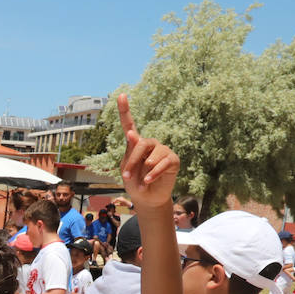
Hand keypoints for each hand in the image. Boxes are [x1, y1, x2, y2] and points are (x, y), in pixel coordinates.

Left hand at [117, 93, 178, 211]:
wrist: (146, 198)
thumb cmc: (134, 183)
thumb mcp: (127, 168)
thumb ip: (130, 151)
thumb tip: (132, 133)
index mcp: (135, 144)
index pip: (129, 123)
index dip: (125, 110)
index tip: (121, 95)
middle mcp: (150, 144)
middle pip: (141, 144)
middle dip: (132, 162)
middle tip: (126, 176)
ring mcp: (162, 150)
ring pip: (152, 155)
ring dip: (143, 171)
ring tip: (141, 182)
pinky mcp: (172, 160)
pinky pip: (163, 163)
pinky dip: (154, 173)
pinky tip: (148, 181)